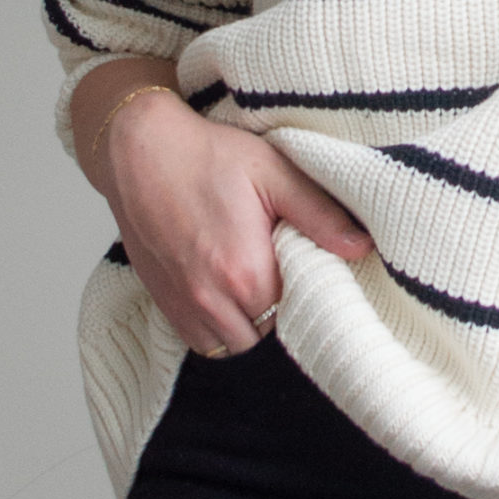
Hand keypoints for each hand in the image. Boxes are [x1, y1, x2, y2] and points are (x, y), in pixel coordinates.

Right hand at [93, 86, 372, 356]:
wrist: (137, 150)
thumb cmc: (206, 155)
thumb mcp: (273, 172)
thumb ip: (319, 214)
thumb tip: (361, 247)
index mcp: (246, 272)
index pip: (299, 314)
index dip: (312, 295)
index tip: (314, 272)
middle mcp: (211, 299)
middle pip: (266, 337)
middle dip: (283, 316)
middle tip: (288, 276)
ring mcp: (184, 306)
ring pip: (233, 348)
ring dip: (251, 327)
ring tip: (259, 287)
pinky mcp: (164, 304)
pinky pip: (201, 343)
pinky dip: (221, 330)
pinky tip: (231, 296)